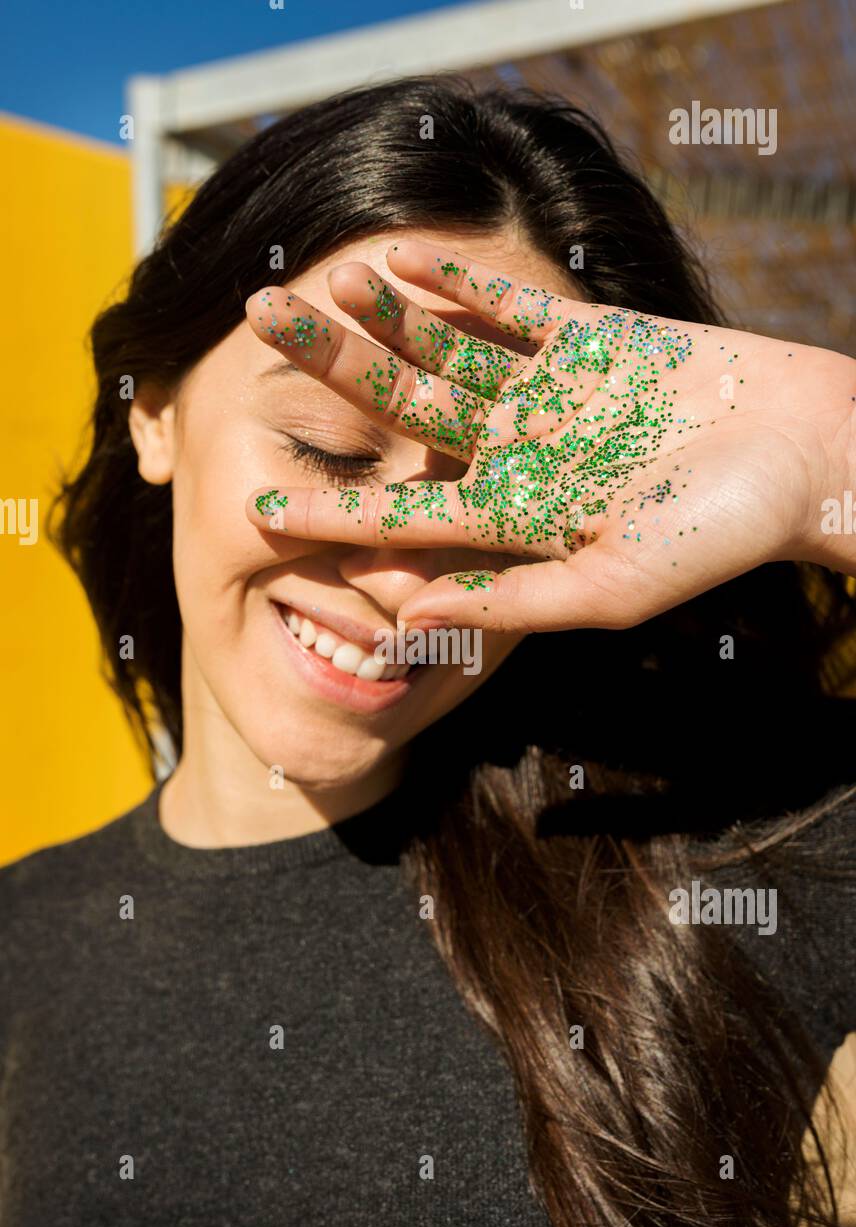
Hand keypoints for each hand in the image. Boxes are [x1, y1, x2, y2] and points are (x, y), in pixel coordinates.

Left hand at [244, 239, 855, 632]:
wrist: (804, 457)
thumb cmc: (715, 538)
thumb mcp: (607, 588)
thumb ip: (506, 601)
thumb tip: (403, 623)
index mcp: (514, 520)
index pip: (401, 518)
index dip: (329, 512)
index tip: (252, 507)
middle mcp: (518, 453)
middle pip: (401, 414)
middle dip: (330, 374)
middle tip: (255, 331)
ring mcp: (549, 393)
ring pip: (442, 351)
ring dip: (378, 319)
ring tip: (310, 285)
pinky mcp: (590, 340)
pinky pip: (509, 308)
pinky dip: (458, 284)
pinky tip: (396, 260)